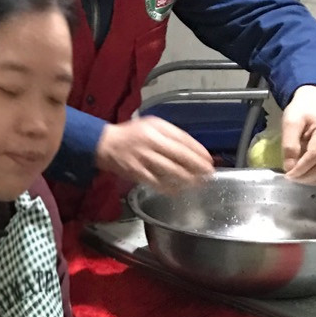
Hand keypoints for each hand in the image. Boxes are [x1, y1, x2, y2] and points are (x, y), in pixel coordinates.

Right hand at [96, 116, 213, 190]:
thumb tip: (192, 148)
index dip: (198, 151)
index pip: (183, 139)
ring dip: (187, 179)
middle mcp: (151, 142)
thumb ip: (171, 134)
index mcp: (157, 128)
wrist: (106, 144)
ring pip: (171, 171)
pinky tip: (179, 191)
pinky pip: (157, 183)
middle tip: (209, 173)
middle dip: (197, 166)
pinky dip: (170, 188)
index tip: (209, 159)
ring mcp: (144, 159)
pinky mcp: (137, 173)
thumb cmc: (132, 134)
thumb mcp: (153, 125)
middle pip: (179, 156)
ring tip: (198, 183)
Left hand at [281, 85, 315, 182]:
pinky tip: (306, 176)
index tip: (287, 174)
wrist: (313, 103)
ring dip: (312, 179)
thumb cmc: (301, 111)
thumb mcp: (291, 122)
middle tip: (291, 177)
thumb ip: (290, 145)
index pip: (314, 156)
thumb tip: (290, 168)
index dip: (300, 169)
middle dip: (306, 177)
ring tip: (297, 177)